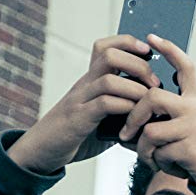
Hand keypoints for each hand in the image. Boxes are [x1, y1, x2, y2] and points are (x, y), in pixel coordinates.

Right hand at [8, 35, 157, 173]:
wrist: (41, 151)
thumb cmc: (77, 135)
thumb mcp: (102, 116)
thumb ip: (122, 108)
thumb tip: (153, 106)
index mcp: (90, 80)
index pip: (105, 47)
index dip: (128, 43)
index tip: (148, 52)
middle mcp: (84, 85)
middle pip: (109, 55)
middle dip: (138, 64)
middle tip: (154, 83)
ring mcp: (80, 101)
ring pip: (108, 80)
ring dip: (135, 89)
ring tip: (148, 101)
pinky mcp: (78, 120)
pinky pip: (103, 105)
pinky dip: (124, 108)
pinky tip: (133, 117)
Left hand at [120, 35, 195, 188]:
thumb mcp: (190, 130)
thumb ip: (169, 120)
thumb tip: (134, 123)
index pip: (185, 67)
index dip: (169, 50)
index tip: (152, 38)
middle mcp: (195, 109)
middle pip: (152, 98)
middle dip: (133, 116)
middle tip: (126, 133)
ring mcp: (194, 127)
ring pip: (150, 131)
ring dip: (144, 151)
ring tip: (152, 159)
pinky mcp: (191, 147)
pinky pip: (159, 153)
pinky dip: (159, 164)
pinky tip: (171, 167)